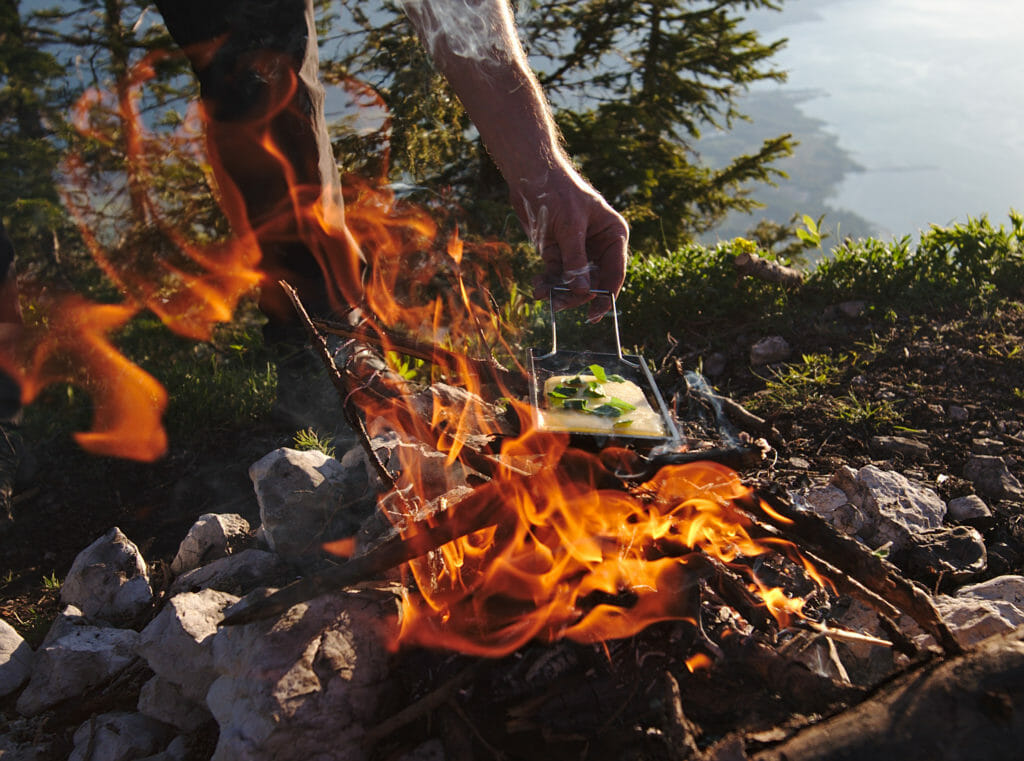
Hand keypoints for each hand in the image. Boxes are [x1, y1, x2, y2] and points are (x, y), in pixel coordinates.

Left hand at [513, 166, 628, 321]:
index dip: (606, 296)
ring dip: (559, 291)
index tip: (594, 316)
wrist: (531, 177)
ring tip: (542, 294)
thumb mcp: (570, 227)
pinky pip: (556, 275)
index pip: (615, 273)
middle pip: (593, 282)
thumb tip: (583, 292)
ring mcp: (578, 251)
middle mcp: (599, 246)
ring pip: (573, 282)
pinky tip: (538, 288)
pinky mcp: (558, 252)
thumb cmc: (558, 193)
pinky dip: (548, 283)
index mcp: (613, 235)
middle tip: (558, 305)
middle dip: (576, 295)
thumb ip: (576, 261)